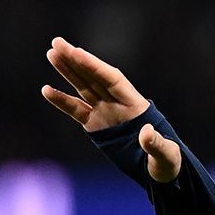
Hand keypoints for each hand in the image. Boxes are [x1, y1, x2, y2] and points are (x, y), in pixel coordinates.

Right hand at [41, 36, 180, 182]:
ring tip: (51, 53)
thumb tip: (146, 133)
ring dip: (68, 71)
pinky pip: (77, 110)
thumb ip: (155, 143)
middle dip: (76, 60)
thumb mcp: (166, 154)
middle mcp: (119, 104)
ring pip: (83, 87)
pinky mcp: (96, 126)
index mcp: (136, 105)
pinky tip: (46, 90)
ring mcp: (106, 113)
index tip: (76, 52)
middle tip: (57, 42)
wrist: (161, 172)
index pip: (112, 79)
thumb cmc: (168, 161)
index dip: (94, 66)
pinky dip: (62, 101)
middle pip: (94, 77)